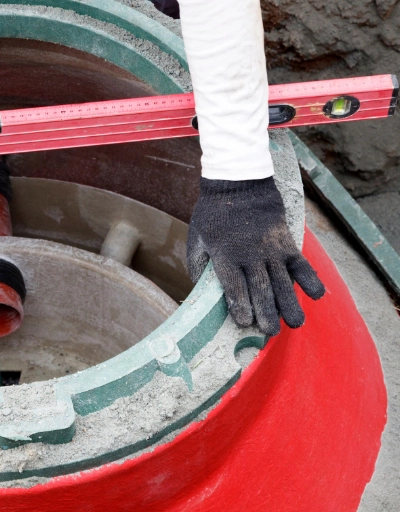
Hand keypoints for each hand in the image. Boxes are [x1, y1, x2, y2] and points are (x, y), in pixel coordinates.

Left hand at [187, 177, 324, 335]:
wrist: (238, 181)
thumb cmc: (213, 213)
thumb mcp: (197, 237)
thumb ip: (197, 263)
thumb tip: (197, 288)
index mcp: (225, 256)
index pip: (234, 287)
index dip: (240, 307)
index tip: (245, 324)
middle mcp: (250, 255)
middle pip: (261, 289)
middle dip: (266, 313)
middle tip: (270, 332)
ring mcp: (271, 249)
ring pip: (283, 282)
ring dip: (290, 304)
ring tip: (295, 323)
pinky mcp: (287, 241)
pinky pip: (302, 263)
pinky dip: (311, 279)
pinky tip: (317, 295)